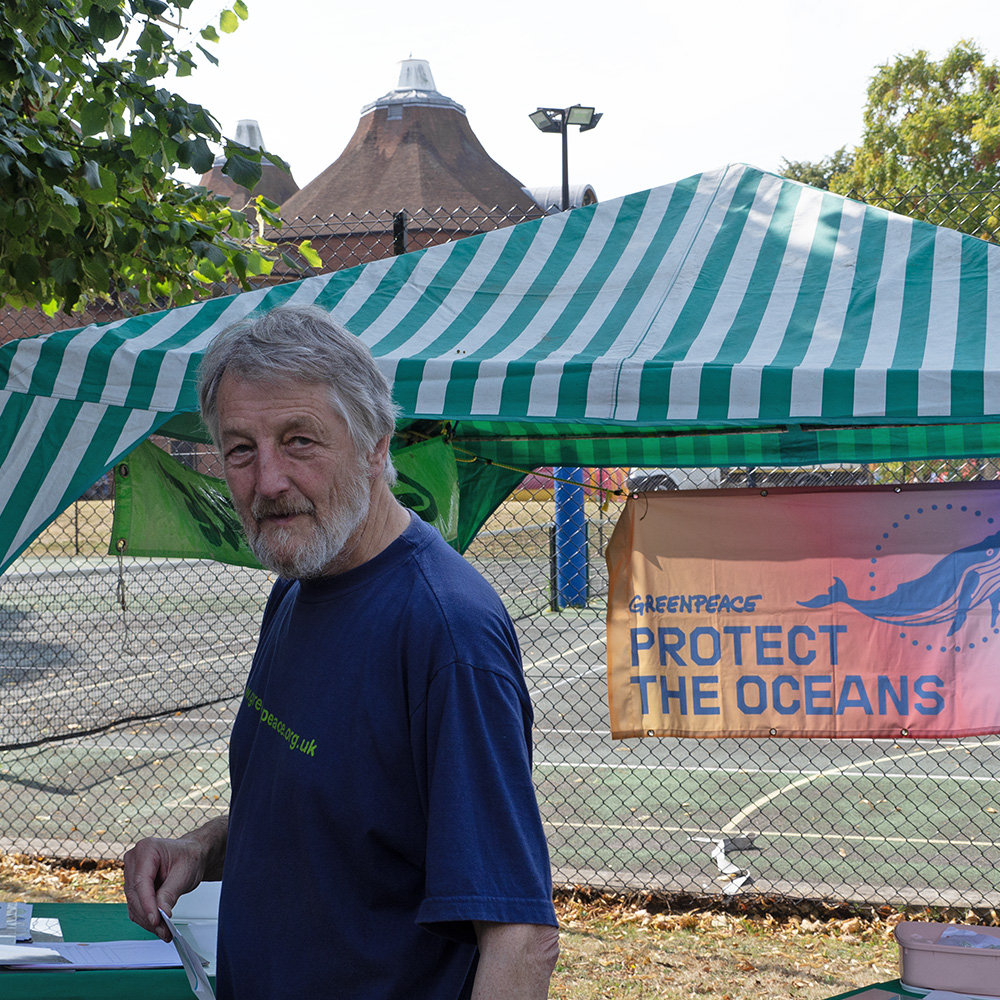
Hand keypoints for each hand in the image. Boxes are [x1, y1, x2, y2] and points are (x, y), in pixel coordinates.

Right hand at [123, 816, 226, 941]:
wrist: (191, 855)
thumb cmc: (189, 857)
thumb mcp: (184, 874)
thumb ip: (170, 893)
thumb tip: (160, 913)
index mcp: (146, 849)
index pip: (141, 881)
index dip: (147, 903)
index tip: (155, 920)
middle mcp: (134, 860)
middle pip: (135, 895)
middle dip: (149, 916)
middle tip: (164, 930)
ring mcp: (131, 873)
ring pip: (134, 904)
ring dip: (147, 920)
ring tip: (164, 931)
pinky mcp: (133, 886)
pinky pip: (136, 906)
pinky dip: (146, 917)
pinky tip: (158, 926)